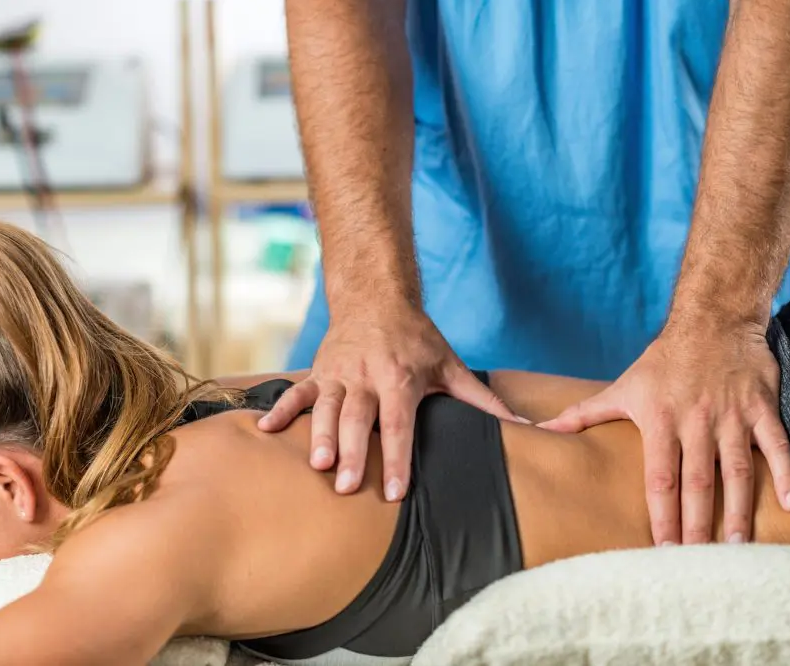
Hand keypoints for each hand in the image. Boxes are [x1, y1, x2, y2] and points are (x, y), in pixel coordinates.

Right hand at [260, 304, 519, 500]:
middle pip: (360, 420)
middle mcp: (366, 375)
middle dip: (355, 454)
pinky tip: (265, 432)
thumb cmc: (417, 339)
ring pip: (327, 408)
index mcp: (400, 377)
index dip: (399, 458)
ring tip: (318, 466)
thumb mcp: (450, 365)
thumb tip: (524, 428)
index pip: (400, 424)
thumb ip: (482, 400)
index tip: (396, 492)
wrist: (375, 298)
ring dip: (321, 437)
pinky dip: (282, 410)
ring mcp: (338, 373)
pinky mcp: (318, 371)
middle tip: (349, 487)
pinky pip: (297, 392)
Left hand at [539, 324, 789, 545]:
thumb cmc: (661, 362)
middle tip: (699, 561)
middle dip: (698, 522)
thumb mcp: (621, 388)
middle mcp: (696, 421)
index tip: (662, 547)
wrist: (710, 321)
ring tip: (735, 546)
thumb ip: (582, 414)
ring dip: (739, 509)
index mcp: (660, 420)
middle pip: (697, 481)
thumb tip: (540, 430)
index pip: (660, 477)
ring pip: (737, 469)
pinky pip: (776, 444)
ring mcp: (730, 415)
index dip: (662, 513)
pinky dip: (786, 472)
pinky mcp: (761, 407)